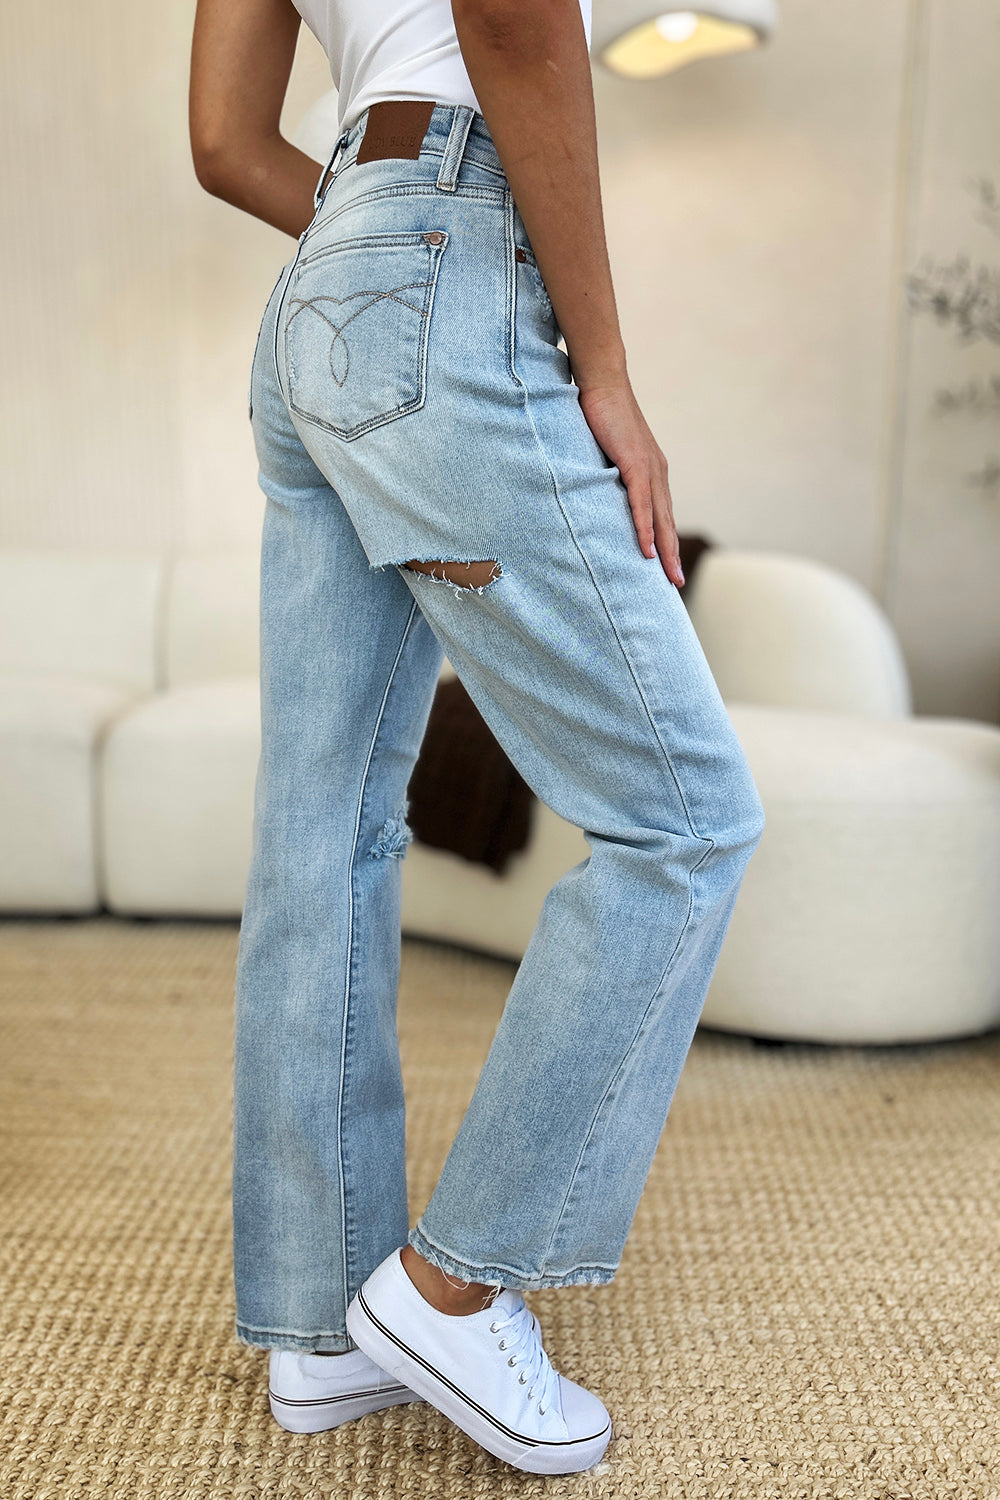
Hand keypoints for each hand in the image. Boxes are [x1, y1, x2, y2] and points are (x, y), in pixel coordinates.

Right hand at [577, 377, 683, 588]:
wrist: (602, 382)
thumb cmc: (600, 415)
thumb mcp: (607, 453)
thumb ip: (608, 474)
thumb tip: (598, 494)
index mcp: (652, 471)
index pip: (662, 514)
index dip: (666, 542)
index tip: (667, 568)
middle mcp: (656, 472)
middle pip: (667, 522)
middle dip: (672, 555)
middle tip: (676, 585)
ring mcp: (647, 467)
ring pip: (659, 517)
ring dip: (664, 549)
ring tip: (667, 576)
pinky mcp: (634, 462)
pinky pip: (640, 502)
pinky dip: (644, 527)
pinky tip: (646, 548)